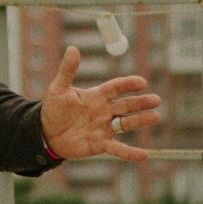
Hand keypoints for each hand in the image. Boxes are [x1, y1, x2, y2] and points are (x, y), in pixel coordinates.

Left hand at [40, 46, 160, 162]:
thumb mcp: (58, 89)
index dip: (128, 84)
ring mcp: (104, 128)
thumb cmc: (54, 109)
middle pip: (125, 105)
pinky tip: (144, 155)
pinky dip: (130, 152)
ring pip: (125, 124)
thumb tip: (72, 48)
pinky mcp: (101, 144)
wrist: (47, 133)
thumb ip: (67, 70)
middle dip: (140, 103)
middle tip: (156, 100)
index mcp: (97, 96)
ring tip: (155, 117)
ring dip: (140, 121)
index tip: (141, 82)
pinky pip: (117, 149)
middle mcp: (104, 111)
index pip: (115, 88)